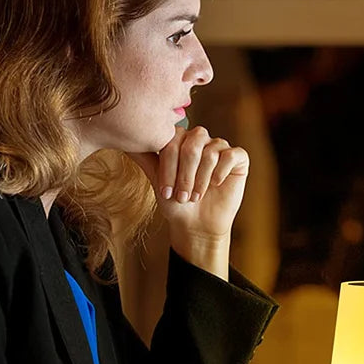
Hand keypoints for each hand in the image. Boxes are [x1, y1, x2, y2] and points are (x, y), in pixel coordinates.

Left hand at [128, 126, 248, 273]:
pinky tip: (216, 185)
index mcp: (181, 140)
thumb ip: (145, 157)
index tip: (165, 191)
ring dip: (201, 179)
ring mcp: (221, 147)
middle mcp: (201, 139)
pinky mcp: (238, 158)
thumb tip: (124, 141)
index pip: (173, 139)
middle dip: (185, 174)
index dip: (169, 166)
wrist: (196, 224)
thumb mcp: (157, 179)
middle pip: (193, 143)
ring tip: (196, 196)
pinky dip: (221, 172)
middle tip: (182, 196)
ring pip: (211, 152)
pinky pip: (231, 155)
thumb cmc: (175, 202)